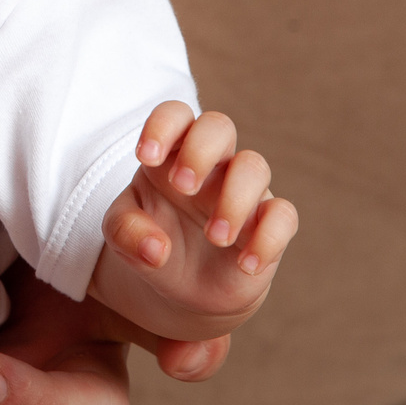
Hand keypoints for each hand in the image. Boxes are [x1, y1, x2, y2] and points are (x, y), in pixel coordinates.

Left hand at [91, 102, 297, 341]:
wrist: (179, 289)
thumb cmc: (151, 241)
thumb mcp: (122, 236)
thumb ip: (125, 232)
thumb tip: (156, 248)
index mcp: (172, 153)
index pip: (175, 115)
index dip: (162, 126)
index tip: (145, 158)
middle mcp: (211, 165)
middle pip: (219, 126)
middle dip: (201, 150)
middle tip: (182, 188)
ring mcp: (243, 192)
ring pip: (255, 167)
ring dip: (234, 201)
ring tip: (215, 238)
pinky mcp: (268, 224)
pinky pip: (284, 215)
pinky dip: (268, 238)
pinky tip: (245, 265)